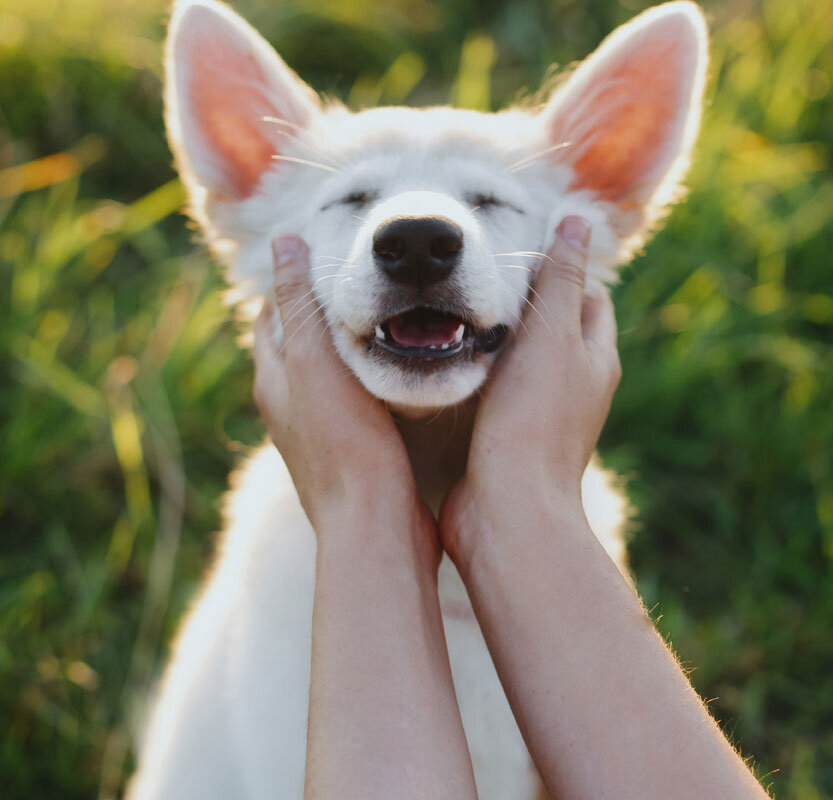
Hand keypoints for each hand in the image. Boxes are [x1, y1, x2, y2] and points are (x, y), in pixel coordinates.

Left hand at [253, 235, 437, 563]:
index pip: (272, 317)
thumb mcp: (316, 361)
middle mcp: (288, 407)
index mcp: (274, 381)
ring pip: (326, 374)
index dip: (290, 284)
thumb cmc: (345, 442)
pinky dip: (366, 378)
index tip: (323, 257)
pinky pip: (352, 401)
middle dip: (318, 313)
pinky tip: (397, 374)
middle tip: (358, 282)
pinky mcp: (351, 452)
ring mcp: (318, 433)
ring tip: (382, 320)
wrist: (373, 524)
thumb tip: (284, 243)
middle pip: (297, 345)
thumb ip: (301, 304)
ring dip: (345, 347)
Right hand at [440, 216, 620, 562]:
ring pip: (523, 362)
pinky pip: (497, 393)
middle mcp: (576, 388)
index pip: (589, 299)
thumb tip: (576, 219)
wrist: (506, 506)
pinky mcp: (507, 439)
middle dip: (527, 303)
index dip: (563, 271)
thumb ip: (559, 278)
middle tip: (481, 277)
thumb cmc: (531, 417)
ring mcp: (542, 416)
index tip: (522, 252)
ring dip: (498, 339)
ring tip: (456, 313)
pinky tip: (445, 362)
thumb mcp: (550, 335)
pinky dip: (478, 373)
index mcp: (595, 359)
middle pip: (556, 330)